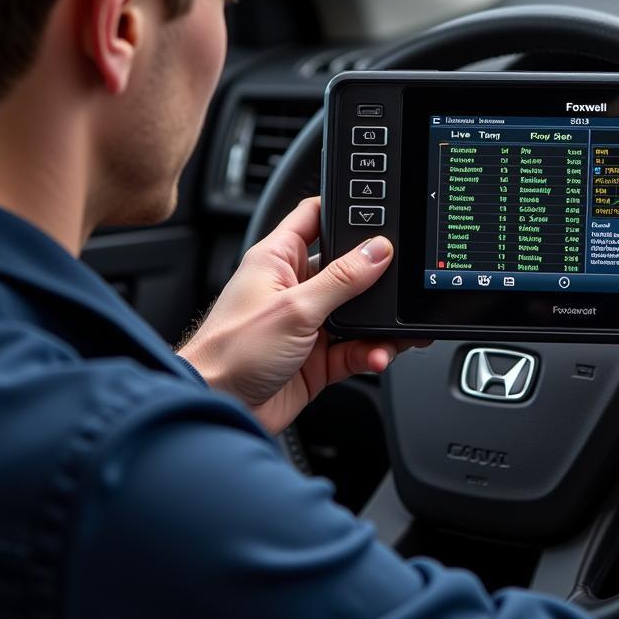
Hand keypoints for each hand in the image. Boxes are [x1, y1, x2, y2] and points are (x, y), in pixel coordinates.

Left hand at [178, 196, 425, 433]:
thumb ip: (341, 279)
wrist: (217, 407)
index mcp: (278, 259)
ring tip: (394, 332)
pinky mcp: (317, 358)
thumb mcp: (295, 308)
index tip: (380, 211)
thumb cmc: (230, 351)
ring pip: (357, 314)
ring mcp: (307, 324)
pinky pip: (355, 349)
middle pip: (346, 269)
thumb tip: (377, 251)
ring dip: (377, 325)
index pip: (314, 218)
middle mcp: (293, 287)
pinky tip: (376, 356)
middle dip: (375, 278)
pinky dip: (370, 353)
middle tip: (400, 281)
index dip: (344, 210)